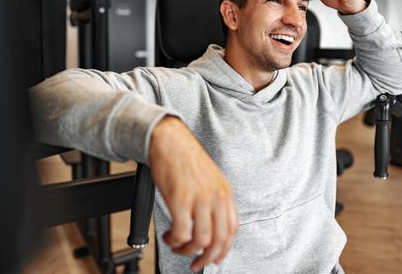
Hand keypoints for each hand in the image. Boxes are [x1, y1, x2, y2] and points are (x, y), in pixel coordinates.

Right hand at [149, 116, 237, 271]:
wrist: (169, 139)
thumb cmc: (184, 157)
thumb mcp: (209, 178)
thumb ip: (212, 200)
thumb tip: (209, 224)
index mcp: (224, 192)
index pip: (232, 229)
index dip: (224, 249)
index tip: (215, 257)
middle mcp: (215, 197)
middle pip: (220, 240)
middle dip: (207, 258)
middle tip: (195, 263)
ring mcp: (200, 199)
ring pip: (201, 240)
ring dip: (187, 250)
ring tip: (177, 246)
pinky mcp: (181, 199)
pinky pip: (182, 232)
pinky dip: (175, 241)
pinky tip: (169, 236)